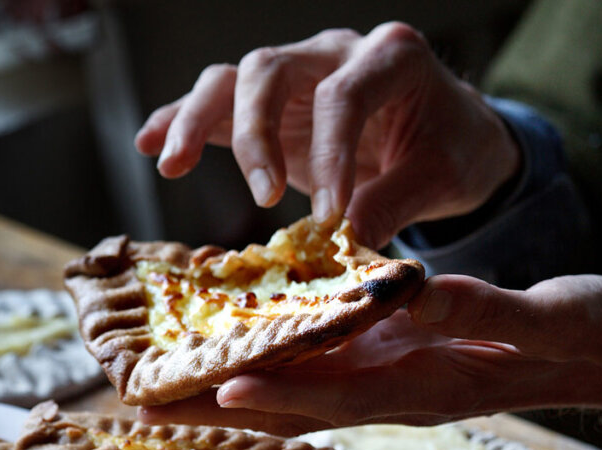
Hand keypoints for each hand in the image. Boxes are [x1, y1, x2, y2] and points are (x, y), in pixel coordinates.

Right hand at [134, 22, 519, 248]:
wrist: (448, 135)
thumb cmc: (452, 148)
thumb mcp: (442, 177)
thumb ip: (396, 203)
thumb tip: (348, 244)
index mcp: (391, 57)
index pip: (342, 96)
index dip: (330, 154)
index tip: (329, 217)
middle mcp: (335, 53)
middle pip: (271, 69)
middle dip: (256, 133)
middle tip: (265, 195)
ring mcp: (299, 76)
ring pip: (233, 78)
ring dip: (197, 120)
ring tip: (169, 164)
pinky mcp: (272, 107)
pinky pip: (219, 103)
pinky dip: (181, 119)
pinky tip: (150, 144)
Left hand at [138, 275, 601, 436]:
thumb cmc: (584, 335)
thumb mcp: (548, 316)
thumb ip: (488, 310)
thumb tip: (421, 294)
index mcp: (430, 385)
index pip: (343, 396)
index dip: (282, 392)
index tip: (220, 386)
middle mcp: (397, 390)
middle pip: (300, 405)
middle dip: (228, 405)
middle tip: (156, 403)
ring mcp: (391, 378)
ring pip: (301, 392)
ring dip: (236, 389)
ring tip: (172, 384)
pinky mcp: (393, 360)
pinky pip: (322, 368)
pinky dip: (274, 361)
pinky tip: (240, 348)